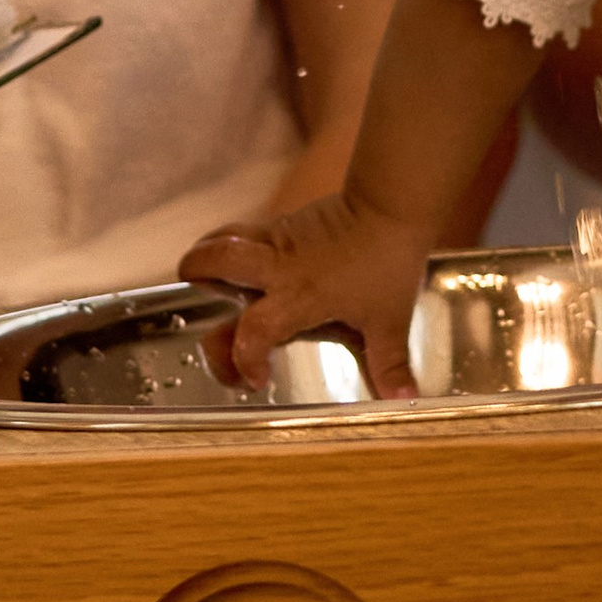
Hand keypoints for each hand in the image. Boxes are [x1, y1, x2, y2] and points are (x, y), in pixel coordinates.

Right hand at [179, 190, 436, 398]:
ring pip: (223, 238)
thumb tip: (404, 399)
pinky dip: (237, 249)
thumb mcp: (390, 320)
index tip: (255, 378)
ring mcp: (277, 238)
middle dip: (198, 287)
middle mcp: (278, 265)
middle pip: (214, 262)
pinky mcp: (284, 222)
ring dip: (208, 258)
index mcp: (299, 295)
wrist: (391, 203)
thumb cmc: (388, 260)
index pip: (252, 331)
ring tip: (211, 283)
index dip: (243, 360)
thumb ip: (390, 363)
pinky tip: (252, 268)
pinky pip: (247, 232)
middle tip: (210, 318)